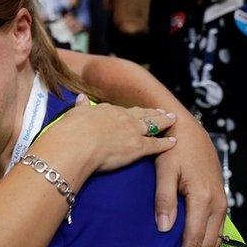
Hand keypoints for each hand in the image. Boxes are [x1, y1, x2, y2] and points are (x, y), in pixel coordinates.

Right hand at [32, 100, 176, 179]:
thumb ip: (81, 107)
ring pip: (153, 125)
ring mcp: (132, 132)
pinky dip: (166, 144)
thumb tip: (81, 98)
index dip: (133, 111)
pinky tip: (174, 143)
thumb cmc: (71, 130)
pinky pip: (156, 145)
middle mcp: (122, 118)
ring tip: (172, 120)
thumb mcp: (74, 114)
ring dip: (163, 122)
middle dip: (153, 113)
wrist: (77, 144)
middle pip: (142, 114)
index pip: (123, 110)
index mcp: (107, 110)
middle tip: (163, 112)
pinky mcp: (138, 147)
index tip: (139, 110)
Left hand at [153, 118, 226, 246]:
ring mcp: (220, 200)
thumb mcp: (164, 169)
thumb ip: (164, 198)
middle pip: (208, 242)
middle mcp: (216, 202)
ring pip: (215, 237)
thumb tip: (164, 228)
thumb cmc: (173, 147)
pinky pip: (217, 228)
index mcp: (202, 197)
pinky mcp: (219, 197)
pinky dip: (211, 245)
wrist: (189, 128)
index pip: (194, 236)